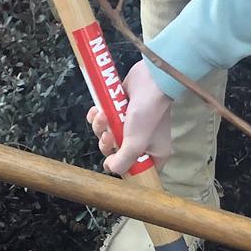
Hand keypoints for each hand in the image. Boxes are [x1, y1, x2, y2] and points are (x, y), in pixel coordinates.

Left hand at [84, 60, 172, 175]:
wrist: (150, 80)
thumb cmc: (147, 114)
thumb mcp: (135, 144)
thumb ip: (122, 162)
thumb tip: (110, 167)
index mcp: (153, 153)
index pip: (137, 170)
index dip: (122, 167)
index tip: (114, 160)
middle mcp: (142, 141)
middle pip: (116, 152)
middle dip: (107, 143)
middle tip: (107, 135)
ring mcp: (130, 125)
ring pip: (106, 134)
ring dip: (100, 127)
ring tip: (103, 116)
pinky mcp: (119, 109)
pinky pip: (102, 120)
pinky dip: (97, 116)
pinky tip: (97, 110)